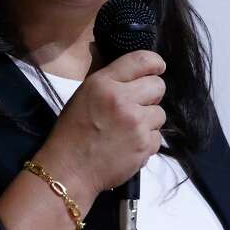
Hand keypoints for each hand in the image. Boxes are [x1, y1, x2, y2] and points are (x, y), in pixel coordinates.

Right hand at [35, 50, 166, 194]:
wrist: (69, 169)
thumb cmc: (72, 131)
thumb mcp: (83, 94)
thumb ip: (107, 78)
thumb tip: (129, 66)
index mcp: (104, 83)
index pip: (141, 60)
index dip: (155, 62)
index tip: (158, 67)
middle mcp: (122, 99)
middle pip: (158, 86)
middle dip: (151, 94)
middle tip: (137, 104)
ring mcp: (136, 123)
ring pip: (160, 113)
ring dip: (148, 120)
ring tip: (128, 128)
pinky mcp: (144, 145)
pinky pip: (157, 136)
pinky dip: (146, 140)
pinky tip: (128, 144)